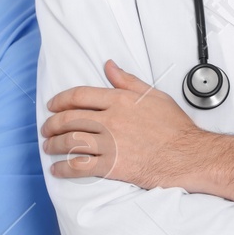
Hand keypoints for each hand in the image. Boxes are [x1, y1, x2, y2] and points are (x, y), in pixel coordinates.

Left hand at [41, 60, 233, 198]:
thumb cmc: (174, 128)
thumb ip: (127, 81)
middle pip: (70, 119)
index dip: (60, 100)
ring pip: (71, 142)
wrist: (186, 156)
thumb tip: (110, 66)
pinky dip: (64, 168)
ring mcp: (110, 144)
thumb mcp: (153, 95)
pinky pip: (80, 166)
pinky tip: (58, 168)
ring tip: (49, 147)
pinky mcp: (111, 166)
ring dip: (54, 144)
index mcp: (119, 101)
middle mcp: (111, 120)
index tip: (52, 105)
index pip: (79, 96)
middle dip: (52, 124)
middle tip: (47, 128)